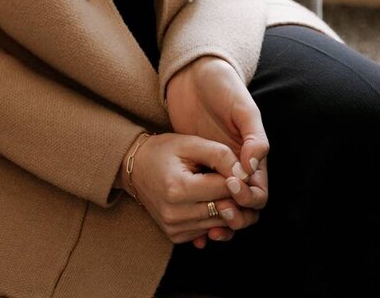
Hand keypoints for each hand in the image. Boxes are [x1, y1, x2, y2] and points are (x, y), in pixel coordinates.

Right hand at [117, 132, 261, 245]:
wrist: (135, 167)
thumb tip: (245, 174)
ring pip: (220, 223)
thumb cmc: (163, 151)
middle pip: (225, 210)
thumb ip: (219, 155)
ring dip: (227, 207)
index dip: (237, 177)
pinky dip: (214, 217)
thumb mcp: (190, 143)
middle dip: (236, 195)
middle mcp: (175, 213)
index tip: (239, 168)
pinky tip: (208, 200)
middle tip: (235, 179)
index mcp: (178, 188)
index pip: (225, 189)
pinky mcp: (175, 236)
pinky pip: (207, 230)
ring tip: (221, 187)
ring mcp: (174, 228)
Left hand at [165, 56, 268, 246]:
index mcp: (252, 155)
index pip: (260, 191)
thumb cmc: (221, 85)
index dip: (250, 198)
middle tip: (221, 211)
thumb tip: (254, 166)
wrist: (191, 74)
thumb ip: (253, 135)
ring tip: (209, 227)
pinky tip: (195, 228)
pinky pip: (202, 200)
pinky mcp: (196, 168)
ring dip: (221, 222)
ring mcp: (215, 169)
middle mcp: (236, 167)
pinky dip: (203, 217)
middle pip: (245, 207)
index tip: (232, 187)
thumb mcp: (242, 106)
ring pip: (225, 208)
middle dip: (238, 216)